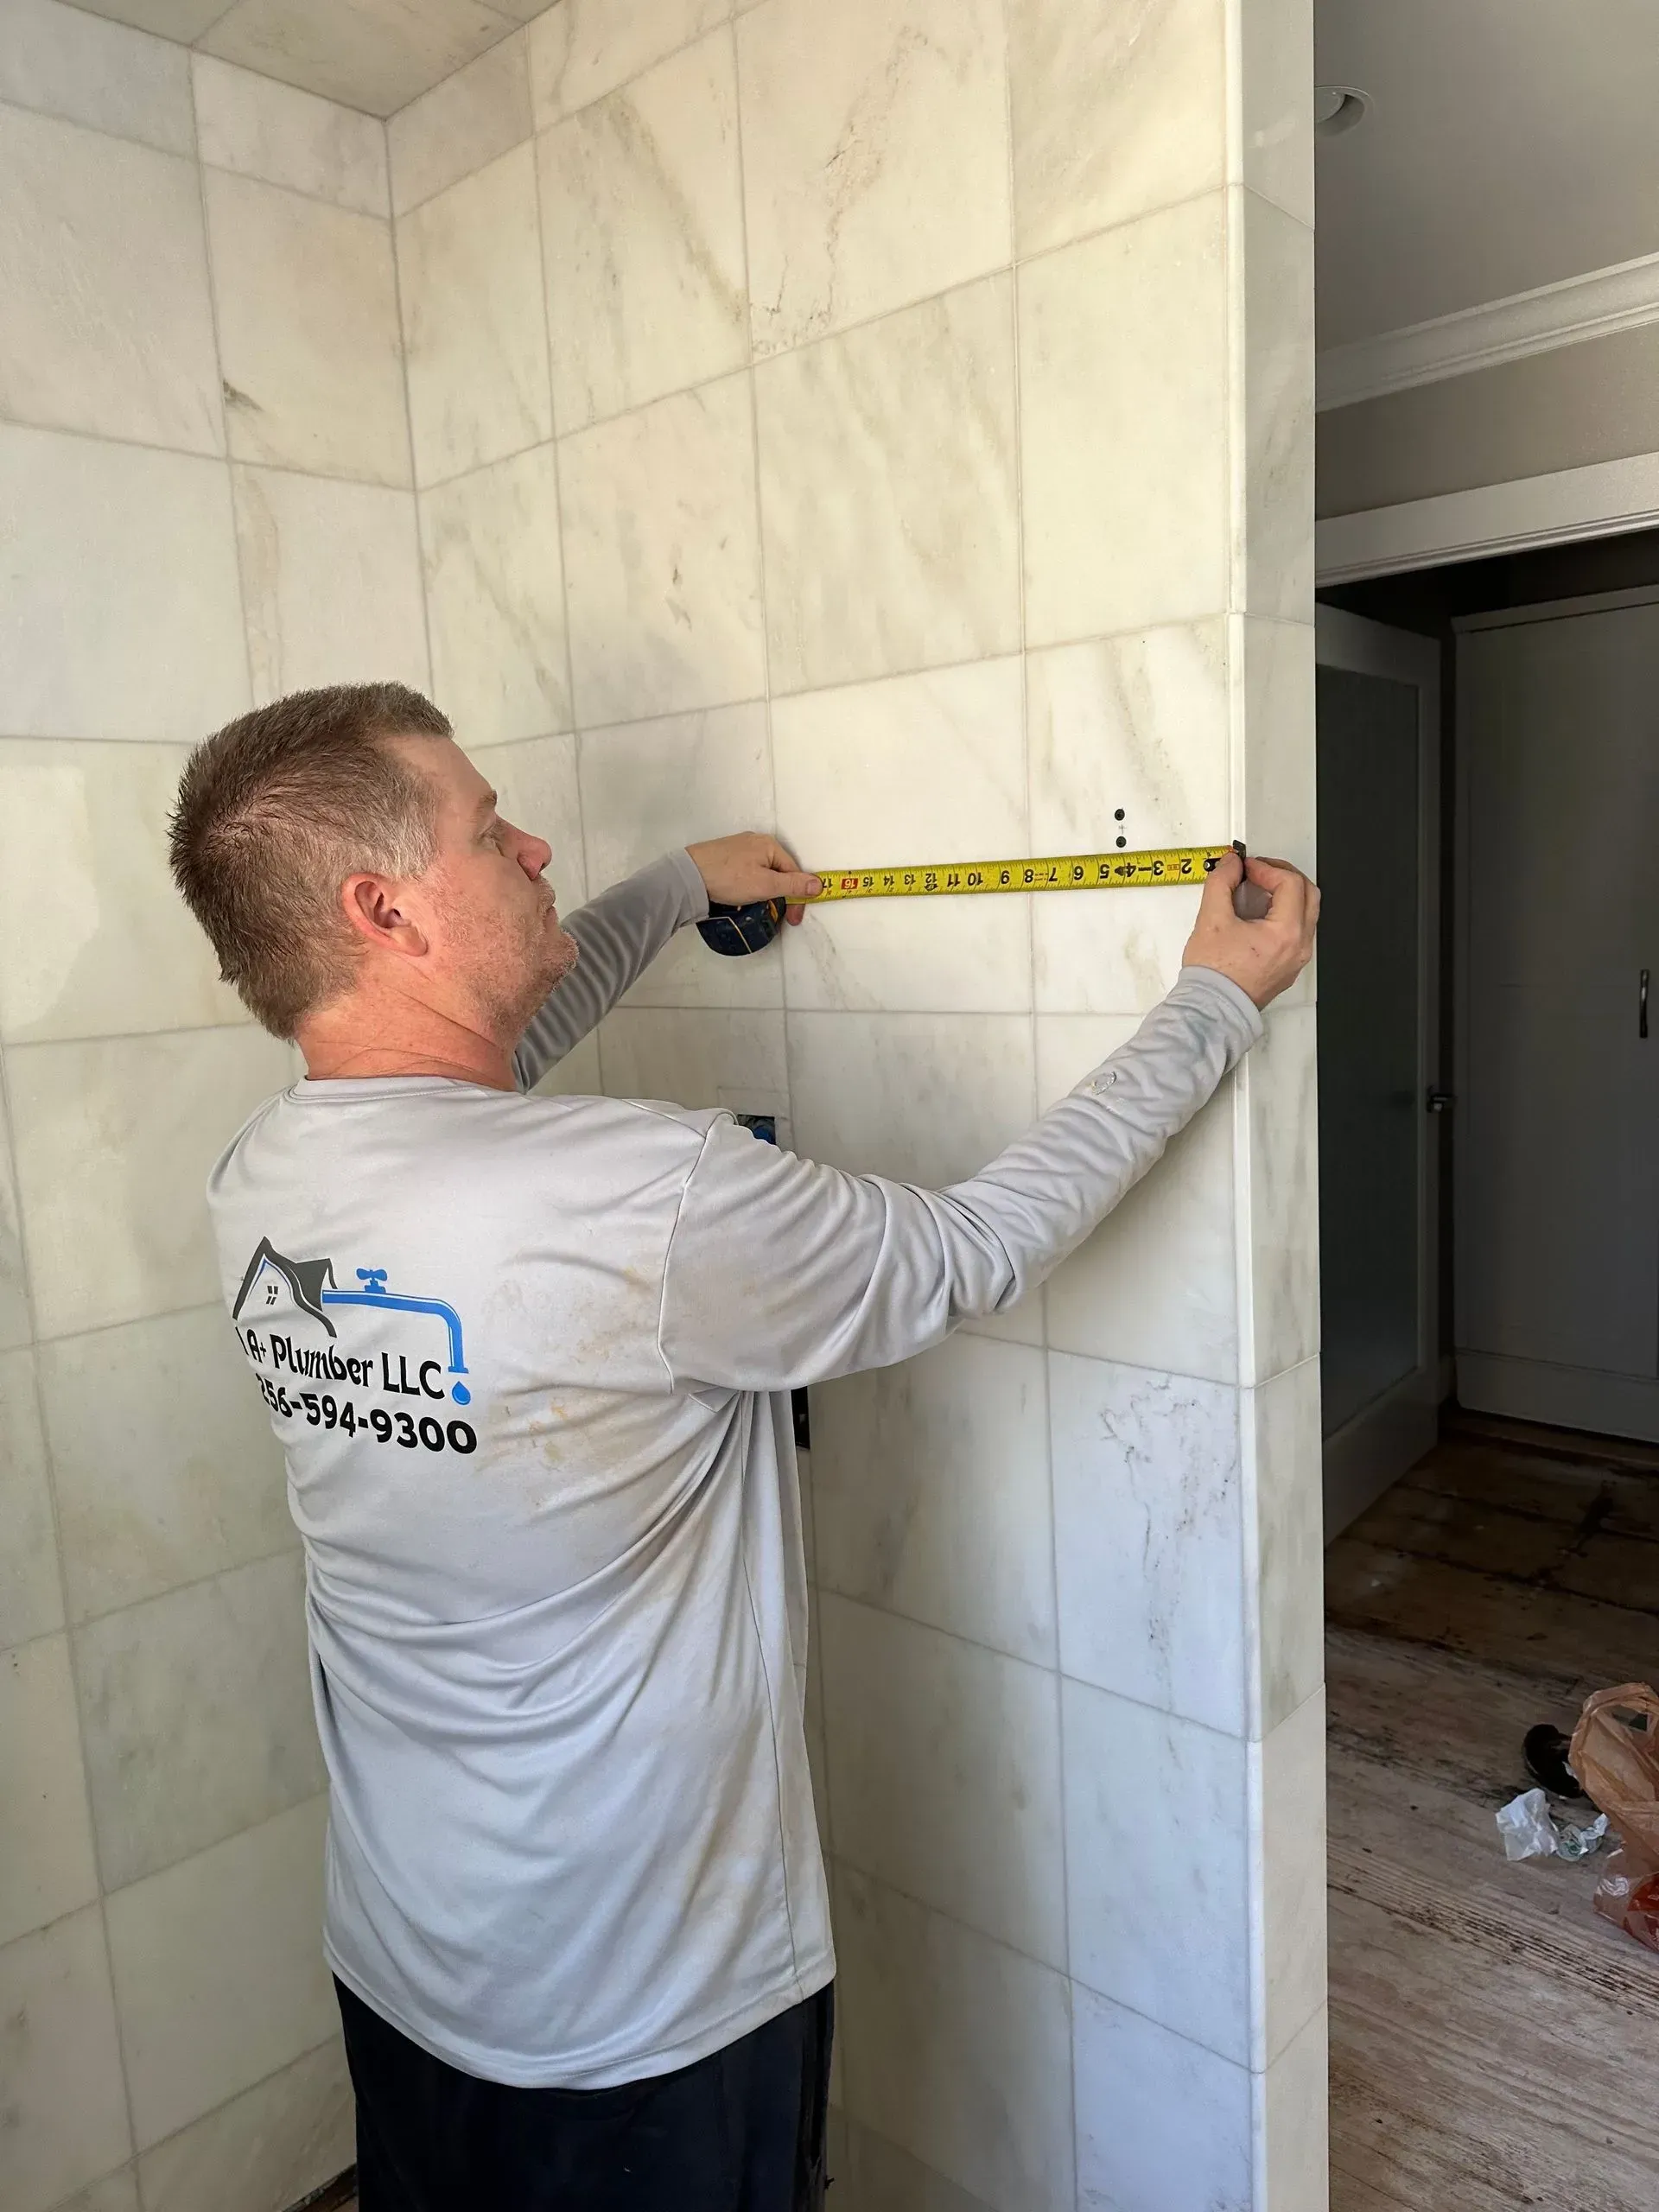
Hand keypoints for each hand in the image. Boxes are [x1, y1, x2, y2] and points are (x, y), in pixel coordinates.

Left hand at [685, 833, 821, 926]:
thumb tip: (819, 884)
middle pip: (779, 871)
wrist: (688, 875)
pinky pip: (748, 870)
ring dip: (767, 890)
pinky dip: (752, 884)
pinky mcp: (725, 856)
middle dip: (782, 894)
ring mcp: (739, 847)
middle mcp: (756, 842)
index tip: (793, 919)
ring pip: (763, 872)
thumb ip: (793, 885)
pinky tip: (743, 894)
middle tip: (777, 915)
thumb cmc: (728, 878)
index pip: (794, 872)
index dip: (798, 897)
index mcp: (769, 845)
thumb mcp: (765, 885)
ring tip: (759, 906)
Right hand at [1182, 850, 1317, 1008]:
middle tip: (1259, 870)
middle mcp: (1299, 947)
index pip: (1289, 883)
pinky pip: (1297, 931)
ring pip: (1306, 913)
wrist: (1212, 1010)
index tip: (1246, 868)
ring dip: (1286, 894)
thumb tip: (1230, 864)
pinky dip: (1284, 914)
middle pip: (1308, 894)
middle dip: (1283, 875)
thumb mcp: (1211, 919)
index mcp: (1286, 933)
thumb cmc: (1213, 974)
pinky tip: (1259, 913)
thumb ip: (1221, 882)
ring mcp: (1296, 959)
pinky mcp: (1288, 967)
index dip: (1266, 868)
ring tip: (1258, 890)